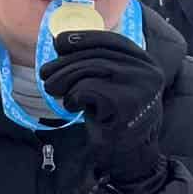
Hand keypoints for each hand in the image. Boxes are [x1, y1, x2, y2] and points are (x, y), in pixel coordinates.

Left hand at [40, 31, 166, 193]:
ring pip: (90, 69)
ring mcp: (140, 86)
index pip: (112, 40)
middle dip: (65, 63)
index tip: (59, 43)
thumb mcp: (109, 84)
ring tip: (53, 90)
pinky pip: (87, 89)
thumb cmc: (112, 118)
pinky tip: (72, 106)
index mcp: (145, 62)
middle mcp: (148, 71)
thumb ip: (97, 64)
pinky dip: (72, 97)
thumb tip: (61, 41)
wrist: (126, 155)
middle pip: (97, 55)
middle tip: (45, 74)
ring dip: (64, 79)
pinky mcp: (127, 103)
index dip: (84, 38)